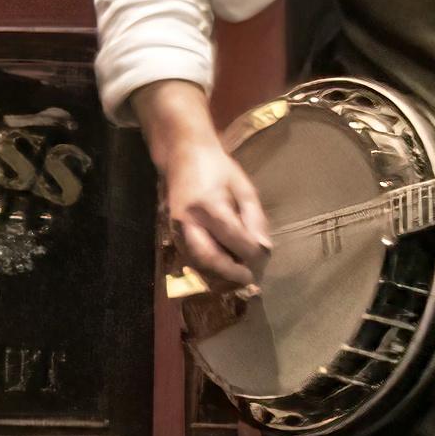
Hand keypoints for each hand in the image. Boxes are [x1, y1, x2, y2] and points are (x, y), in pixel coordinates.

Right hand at [158, 130, 272, 295]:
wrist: (182, 156)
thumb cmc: (217, 169)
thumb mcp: (243, 188)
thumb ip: (255, 219)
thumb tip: (263, 248)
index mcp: (209, 204)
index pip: (233, 237)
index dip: (251, 252)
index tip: (264, 256)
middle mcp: (188, 219)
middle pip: (208, 256)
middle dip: (230, 273)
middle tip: (249, 279)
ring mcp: (175, 227)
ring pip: (196, 262)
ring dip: (217, 275)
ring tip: (236, 279)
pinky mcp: (170, 232)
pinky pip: (188, 257)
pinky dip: (206, 269)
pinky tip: (221, 271)